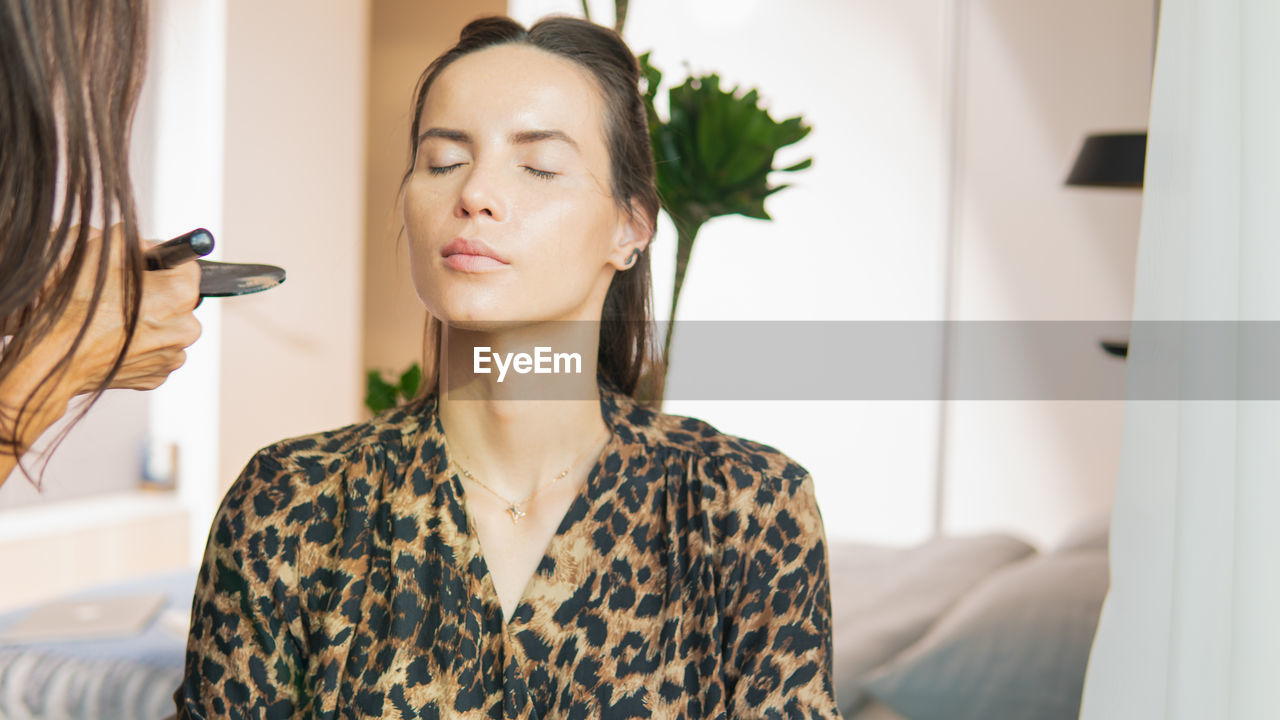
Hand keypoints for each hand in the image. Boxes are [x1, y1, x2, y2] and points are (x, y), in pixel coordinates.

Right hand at [1, 226, 200, 444]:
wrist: (54, 356)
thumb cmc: (76, 307)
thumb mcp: (102, 251)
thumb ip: (134, 241)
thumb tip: (147, 245)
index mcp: (181, 294)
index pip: (187, 267)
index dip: (161, 263)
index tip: (144, 267)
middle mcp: (186, 327)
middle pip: (179, 300)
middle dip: (158, 294)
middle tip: (123, 294)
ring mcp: (173, 355)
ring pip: (168, 327)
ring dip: (150, 321)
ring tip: (114, 320)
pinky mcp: (159, 375)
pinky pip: (156, 352)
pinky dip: (141, 345)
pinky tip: (115, 340)